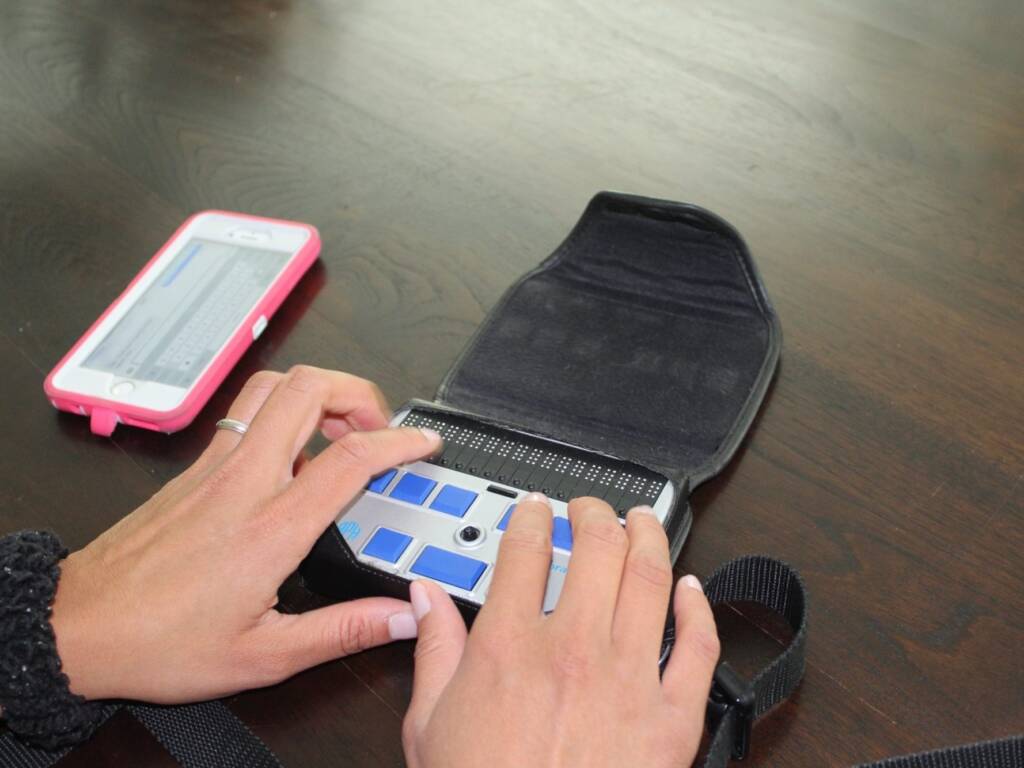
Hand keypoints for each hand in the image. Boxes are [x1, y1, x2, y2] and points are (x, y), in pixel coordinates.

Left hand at [50, 366, 439, 702]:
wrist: (79, 626)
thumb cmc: (160, 642)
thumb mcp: (263, 656)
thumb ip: (342, 631)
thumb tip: (401, 616)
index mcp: (271, 528)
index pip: (350, 458)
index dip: (398, 440)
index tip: (422, 443)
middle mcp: (244, 482)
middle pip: (307, 389)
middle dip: (358, 392)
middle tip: (378, 425)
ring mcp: (215, 466)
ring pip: (271, 387)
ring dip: (317, 391)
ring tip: (341, 427)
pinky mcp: (195, 468)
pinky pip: (247, 413)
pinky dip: (284, 411)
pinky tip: (294, 455)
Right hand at [402, 495, 718, 767]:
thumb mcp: (430, 726)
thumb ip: (432, 650)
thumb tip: (425, 598)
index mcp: (510, 646)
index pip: (525, 550)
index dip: (532, 516)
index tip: (536, 509)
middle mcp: (574, 648)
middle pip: (596, 547)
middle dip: (594, 512)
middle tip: (590, 508)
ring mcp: (629, 679)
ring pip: (650, 578)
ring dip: (649, 536)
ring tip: (643, 520)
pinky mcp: (671, 718)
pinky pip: (697, 647)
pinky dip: (699, 608)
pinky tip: (692, 587)